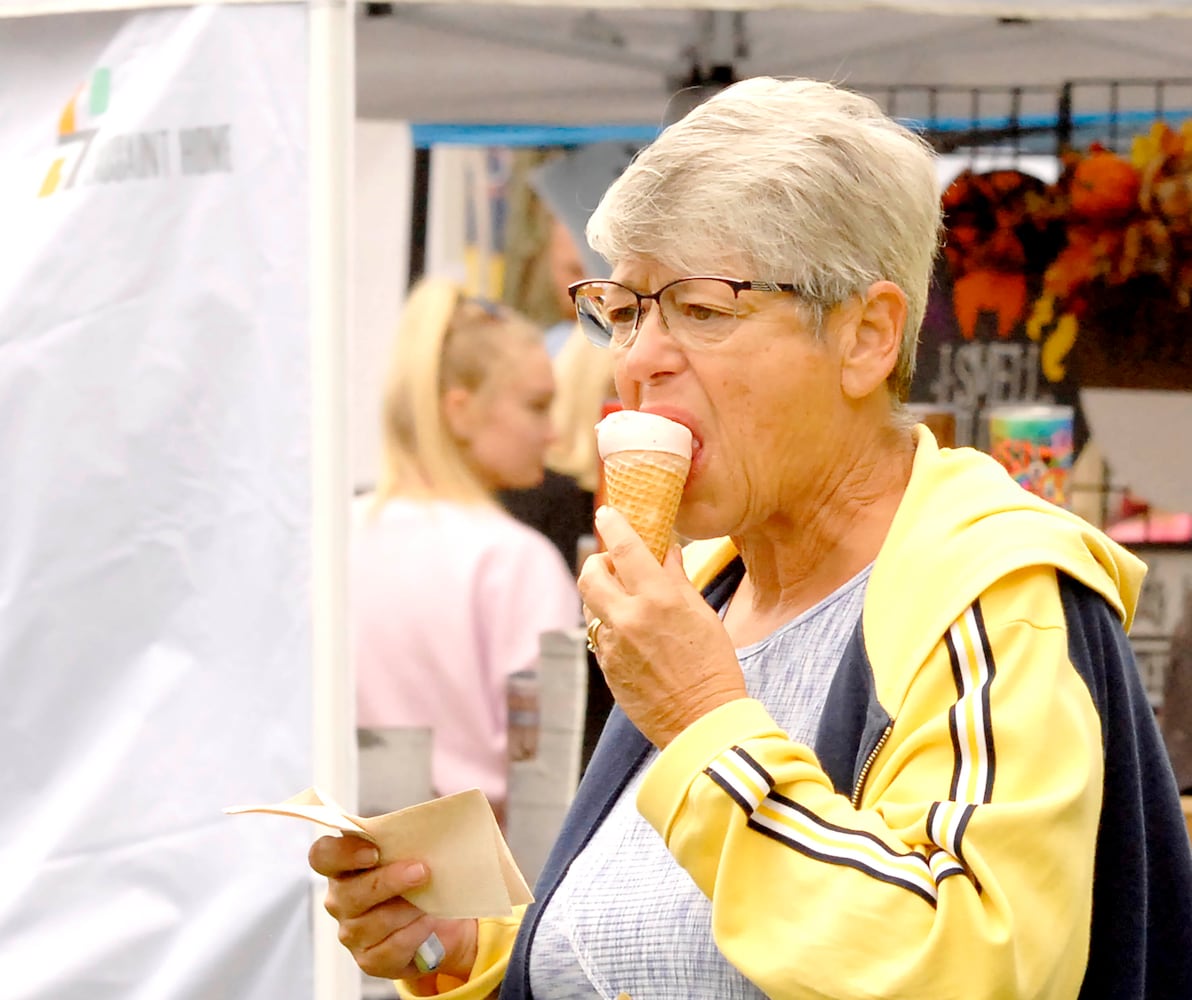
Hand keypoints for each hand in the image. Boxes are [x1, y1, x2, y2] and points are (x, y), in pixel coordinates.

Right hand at [309, 834, 477, 989]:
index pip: (322, 855)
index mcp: (343, 865)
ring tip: (431, 901)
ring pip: (373, 923)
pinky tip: (428, 923)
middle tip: (422, 871)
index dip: (342, 853)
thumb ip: (403, 840)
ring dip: (407, 910)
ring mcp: (351, 933)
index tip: (374, 851)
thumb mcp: (410, 852)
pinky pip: (390, 948)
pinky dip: (414, 934)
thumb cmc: (418, 875)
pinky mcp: (369, 959)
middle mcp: (339, 899)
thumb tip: (423, 830)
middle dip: (388, 882)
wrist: (440, 918)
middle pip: (349, 893)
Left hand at [579, 506, 746, 747]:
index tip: (607, 512)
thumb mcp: (701, 615)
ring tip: (626, 598)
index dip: (614, 524)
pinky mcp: (606, 668)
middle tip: (612, 563)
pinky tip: (631, 632)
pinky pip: (597, 635)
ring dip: (602, 594)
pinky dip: (609, 624)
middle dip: (597, 562)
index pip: (625, 549)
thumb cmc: (713, 666)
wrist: (702, 722)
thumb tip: (665, 551)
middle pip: (589, 574)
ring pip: (590, 604)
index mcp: (658, 599)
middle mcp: (628, 618)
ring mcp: (612, 645)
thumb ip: (677, 580)